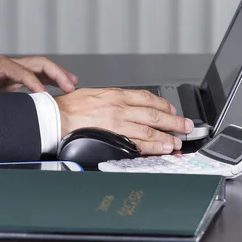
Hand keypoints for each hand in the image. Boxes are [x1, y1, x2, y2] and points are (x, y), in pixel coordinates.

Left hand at [0, 54, 78, 92]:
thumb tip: (9, 112)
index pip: (23, 71)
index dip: (35, 84)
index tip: (45, 97)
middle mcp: (6, 63)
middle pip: (38, 63)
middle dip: (56, 73)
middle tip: (70, 86)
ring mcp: (11, 69)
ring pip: (40, 67)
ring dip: (57, 75)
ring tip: (72, 84)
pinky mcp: (13, 77)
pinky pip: (35, 75)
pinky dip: (49, 80)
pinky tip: (61, 85)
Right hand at [55, 88, 194, 154]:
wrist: (56, 118)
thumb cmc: (70, 107)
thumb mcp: (94, 93)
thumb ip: (113, 98)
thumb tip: (128, 105)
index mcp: (116, 94)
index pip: (147, 98)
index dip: (163, 105)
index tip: (171, 110)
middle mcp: (120, 107)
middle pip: (154, 114)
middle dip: (173, 121)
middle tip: (186, 126)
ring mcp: (117, 123)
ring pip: (149, 130)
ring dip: (166, 136)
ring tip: (176, 142)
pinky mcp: (113, 137)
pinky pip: (137, 143)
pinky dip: (152, 146)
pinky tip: (161, 148)